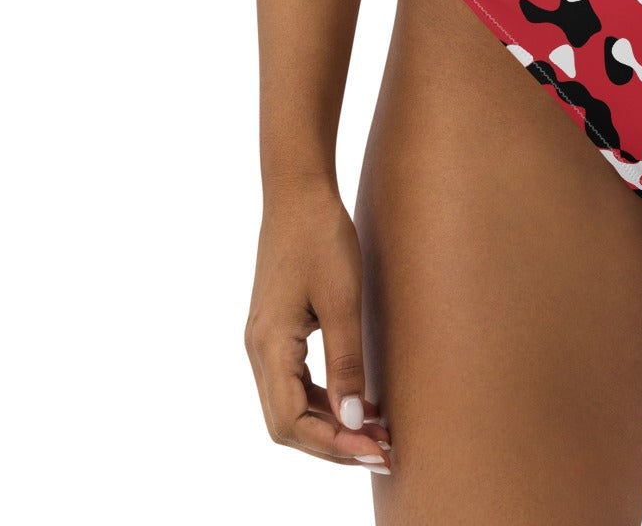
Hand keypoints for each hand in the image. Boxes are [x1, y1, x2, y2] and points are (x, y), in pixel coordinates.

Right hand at [244, 182, 393, 472]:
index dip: (331, 445)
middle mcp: (258, 350)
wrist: (299, 190)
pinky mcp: (277, 331)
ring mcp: (264, 341)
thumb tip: (353, 423)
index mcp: (269, 345)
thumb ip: (347, 363)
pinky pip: (294, 382)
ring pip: (290, 406)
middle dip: (332, 444)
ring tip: (379, 432)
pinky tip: (360, 401)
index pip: (290, 422)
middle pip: (287, 423)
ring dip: (330, 425)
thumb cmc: (321, 236)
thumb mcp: (342, 299)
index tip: (374, 452)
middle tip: (383, 451)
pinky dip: (325, 400)